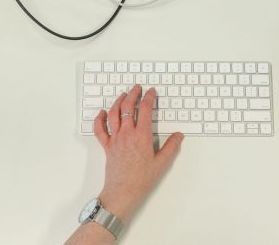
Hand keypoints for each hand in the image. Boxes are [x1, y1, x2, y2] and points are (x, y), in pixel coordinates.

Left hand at [92, 85, 183, 221]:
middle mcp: (127, 134)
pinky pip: (100, 129)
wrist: (123, 192)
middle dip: (133, 94)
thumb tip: (178, 135)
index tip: (151, 92)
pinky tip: (102, 112)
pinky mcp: (107, 146)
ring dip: (118, 101)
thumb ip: (171, 147)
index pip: (145, 110)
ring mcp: (115, 139)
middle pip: (127, 107)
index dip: (148, 97)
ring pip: (113, 114)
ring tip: (123, 95)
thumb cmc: (142, 179)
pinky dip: (100, 119)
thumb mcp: (162, 163)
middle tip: (137, 88)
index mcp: (141, 136)